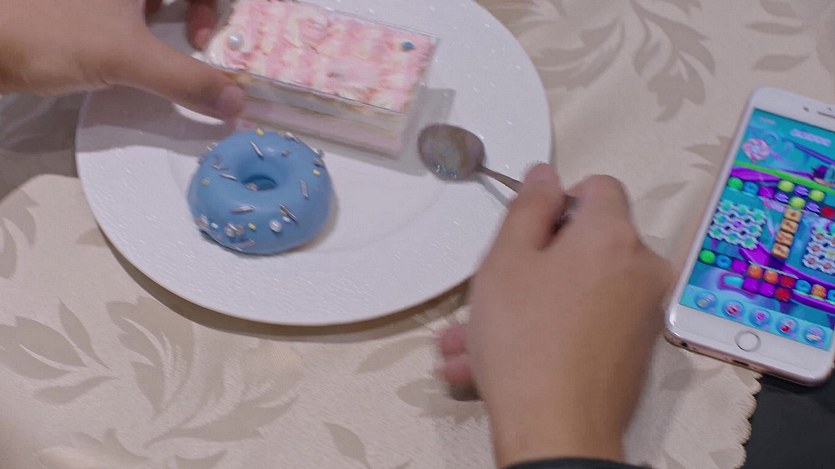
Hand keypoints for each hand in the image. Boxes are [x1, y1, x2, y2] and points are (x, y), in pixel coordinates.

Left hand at [0, 0, 243, 118]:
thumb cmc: (48, 31)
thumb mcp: (126, 57)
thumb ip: (186, 79)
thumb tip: (236, 101)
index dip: (214, 6)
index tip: (201, 36)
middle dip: (199, 10)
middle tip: (194, 41)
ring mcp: (101, 0)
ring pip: (153, 2)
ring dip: (173, 20)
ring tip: (171, 50)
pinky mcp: (81, 11)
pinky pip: (129, 14)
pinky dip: (145, 32)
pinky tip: (133, 57)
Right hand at [438, 165, 670, 465]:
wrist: (558, 431)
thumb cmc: (523, 338)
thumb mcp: (507, 260)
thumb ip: (528, 207)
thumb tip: (546, 172)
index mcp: (613, 235)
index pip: (599, 187)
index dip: (558, 203)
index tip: (528, 236)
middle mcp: (642, 268)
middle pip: (588, 243)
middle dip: (533, 264)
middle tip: (488, 295)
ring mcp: (644, 314)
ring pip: (577, 292)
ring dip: (528, 308)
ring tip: (471, 344)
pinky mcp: (636, 352)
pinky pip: (587, 326)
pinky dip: (550, 334)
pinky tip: (496, 364)